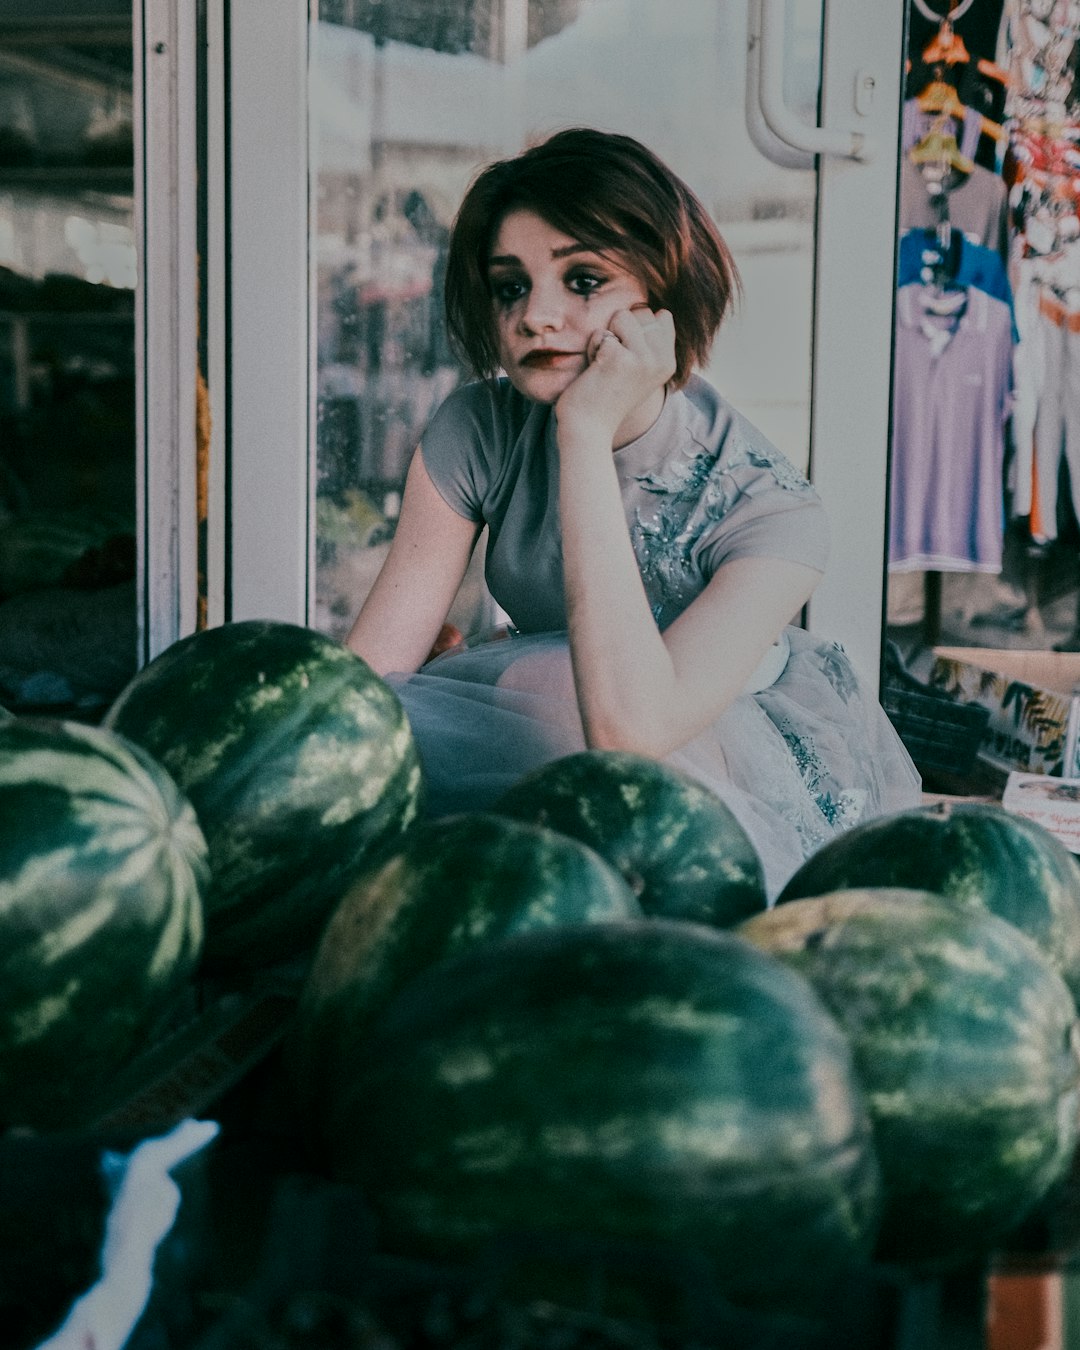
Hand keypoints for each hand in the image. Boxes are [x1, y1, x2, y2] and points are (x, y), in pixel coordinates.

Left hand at [555, 306, 676, 443]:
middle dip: (620, 330)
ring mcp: (643, 359)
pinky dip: (592, 348)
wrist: (589, 429)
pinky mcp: (619, 358)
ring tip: (605, 363)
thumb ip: (651, 343)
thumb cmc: (607, 396)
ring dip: (606, 337)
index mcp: (669, 362)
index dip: (637, 327)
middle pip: (642, 312)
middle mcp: (661, 360)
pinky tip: (595, 370)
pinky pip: (601, 333)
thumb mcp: (641, 371)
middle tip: (614, 362)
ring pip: (622, 316)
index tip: (628, 355)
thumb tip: (660, 311)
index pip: (662, 316)